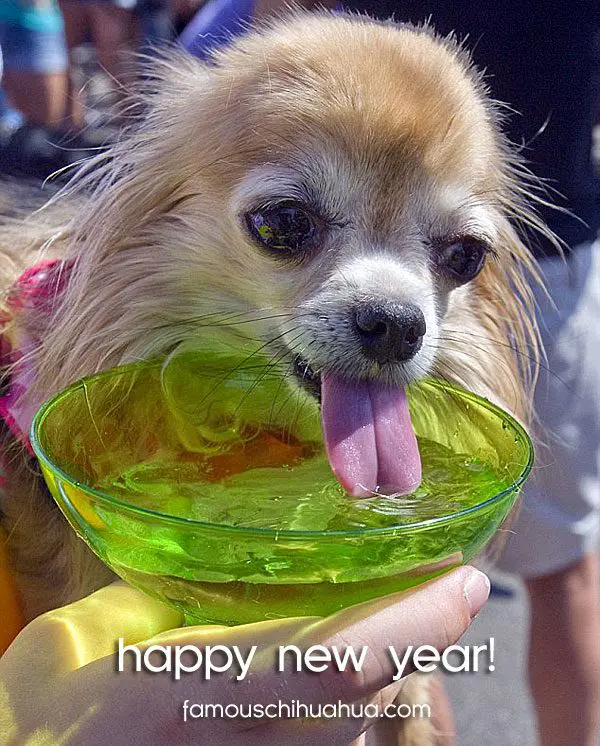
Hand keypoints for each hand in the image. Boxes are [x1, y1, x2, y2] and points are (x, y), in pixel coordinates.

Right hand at [0, 567, 488, 744]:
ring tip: (400, 612)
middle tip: (445, 583)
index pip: (329, 664)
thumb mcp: (73, 642)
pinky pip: (339, 745)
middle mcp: (237, 743)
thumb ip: (146, 605)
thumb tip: (211, 575)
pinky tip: (358, 665)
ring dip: (399, 669)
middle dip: (422, 640)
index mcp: (187, 693)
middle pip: (372, 699)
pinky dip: (366, 701)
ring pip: (365, 727)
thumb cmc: (41, 718)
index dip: (408, 624)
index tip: (464, 580)